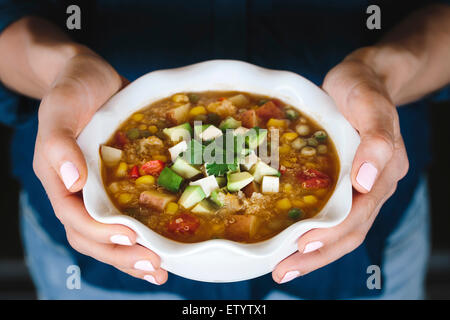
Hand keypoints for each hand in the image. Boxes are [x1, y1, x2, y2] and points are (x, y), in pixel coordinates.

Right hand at [32, 51, 167, 284]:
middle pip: (94, 236)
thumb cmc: (73, 88)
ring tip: (161, 270)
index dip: (101, 233)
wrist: (92, 76)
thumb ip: (58, 143)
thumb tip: (72, 181)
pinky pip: (130, 214)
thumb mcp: (61, 108)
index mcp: (59, 179)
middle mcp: (80, 191)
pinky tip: (165, 245)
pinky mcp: (122, 182)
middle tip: (155, 267)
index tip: (131, 238)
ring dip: (134, 255)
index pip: (75, 218)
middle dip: (122, 255)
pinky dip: (144, 233)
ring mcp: (101, 190)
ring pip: (112, 233)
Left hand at [272, 52, 408, 282]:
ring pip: (338, 230)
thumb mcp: (371, 105)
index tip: (301, 246)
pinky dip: (311, 232)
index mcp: (383, 173)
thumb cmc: (363, 89)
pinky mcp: (342, 183)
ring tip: (282, 266)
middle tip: (281, 270)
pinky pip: (330, 215)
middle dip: (316, 255)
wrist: (362, 79)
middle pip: (347, 232)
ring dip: (312, 252)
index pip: (358, 216)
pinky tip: (289, 240)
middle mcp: (371, 187)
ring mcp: (357, 188)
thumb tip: (366, 181)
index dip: (330, 235)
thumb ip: (376, 141)